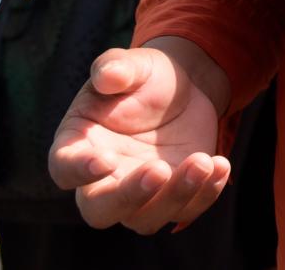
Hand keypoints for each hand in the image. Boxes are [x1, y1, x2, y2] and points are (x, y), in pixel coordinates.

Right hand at [49, 41, 231, 232]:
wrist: (183, 88)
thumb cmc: (145, 78)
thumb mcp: (133, 64)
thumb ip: (115, 67)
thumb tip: (108, 75)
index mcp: (78, 145)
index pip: (64, 168)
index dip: (79, 170)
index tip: (105, 160)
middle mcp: (102, 181)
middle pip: (101, 210)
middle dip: (129, 197)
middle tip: (159, 169)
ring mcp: (139, 196)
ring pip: (146, 219)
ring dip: (176, 196)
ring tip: (204, 161)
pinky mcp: (174, 198)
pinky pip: (187, 211)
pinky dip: (205, 194)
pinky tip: (220, 165)